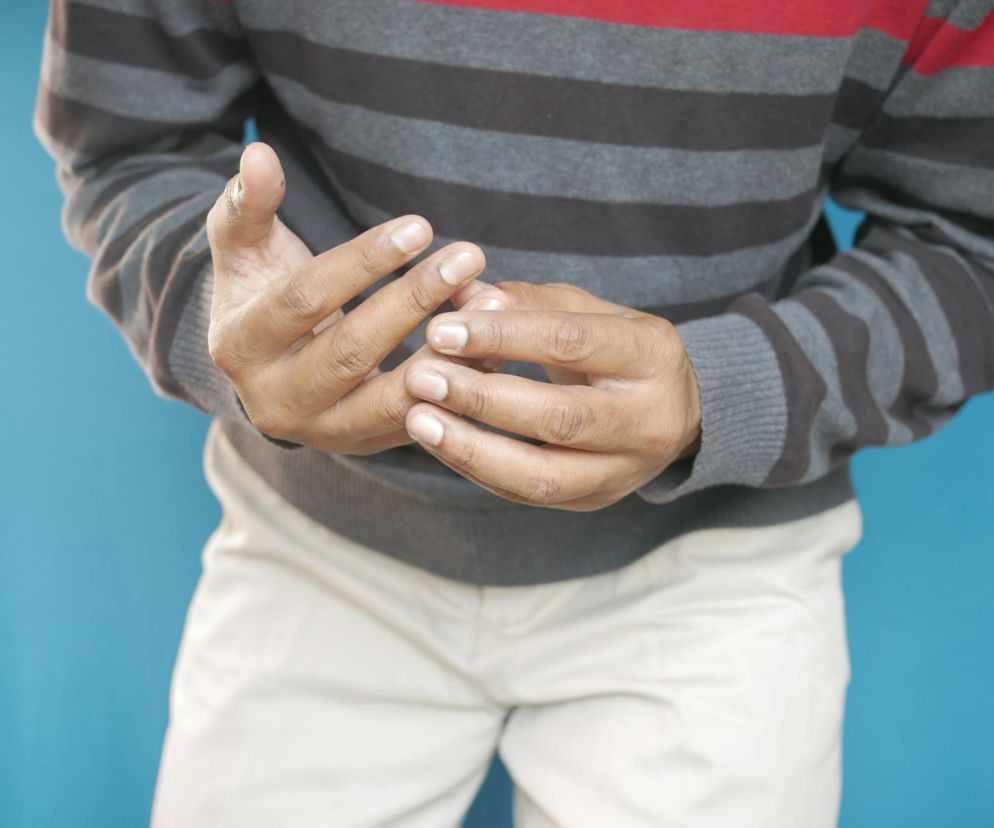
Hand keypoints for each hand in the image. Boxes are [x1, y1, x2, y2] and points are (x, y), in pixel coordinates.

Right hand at [206, 142, 485, 454]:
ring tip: (496, 300)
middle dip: (414, 300)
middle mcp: (276, 403)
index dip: (363, 261)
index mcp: (240, 348)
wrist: (271, 367)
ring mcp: (324, 433)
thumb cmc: (260, 292)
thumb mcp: (244, 249)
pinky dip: (461, 382)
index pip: (306, 299)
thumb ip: (247, 205)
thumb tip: (257, 153)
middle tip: (469, 255)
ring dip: (449, 350)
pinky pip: (422, 418)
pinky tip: (498, 342)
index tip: (420, 226)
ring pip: (393, 399)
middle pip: (352, 350)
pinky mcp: (367, 445)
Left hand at [402, 283, 701, 509]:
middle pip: (559, 417)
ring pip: (543, 476)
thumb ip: (524, 301)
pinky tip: (438, 441)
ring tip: (418, 419)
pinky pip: (529, 495)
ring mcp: (626, 470)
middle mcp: (649, 419)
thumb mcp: (584, 310)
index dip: (503, 337)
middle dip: (482, 398)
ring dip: (471, 449)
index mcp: (651, 354)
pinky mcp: (596, 500)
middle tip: (421, 376)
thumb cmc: (615, 348)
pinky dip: (477, 469)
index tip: (441, 329)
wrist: (672, 410)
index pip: (572, 343)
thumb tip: (458, 295)